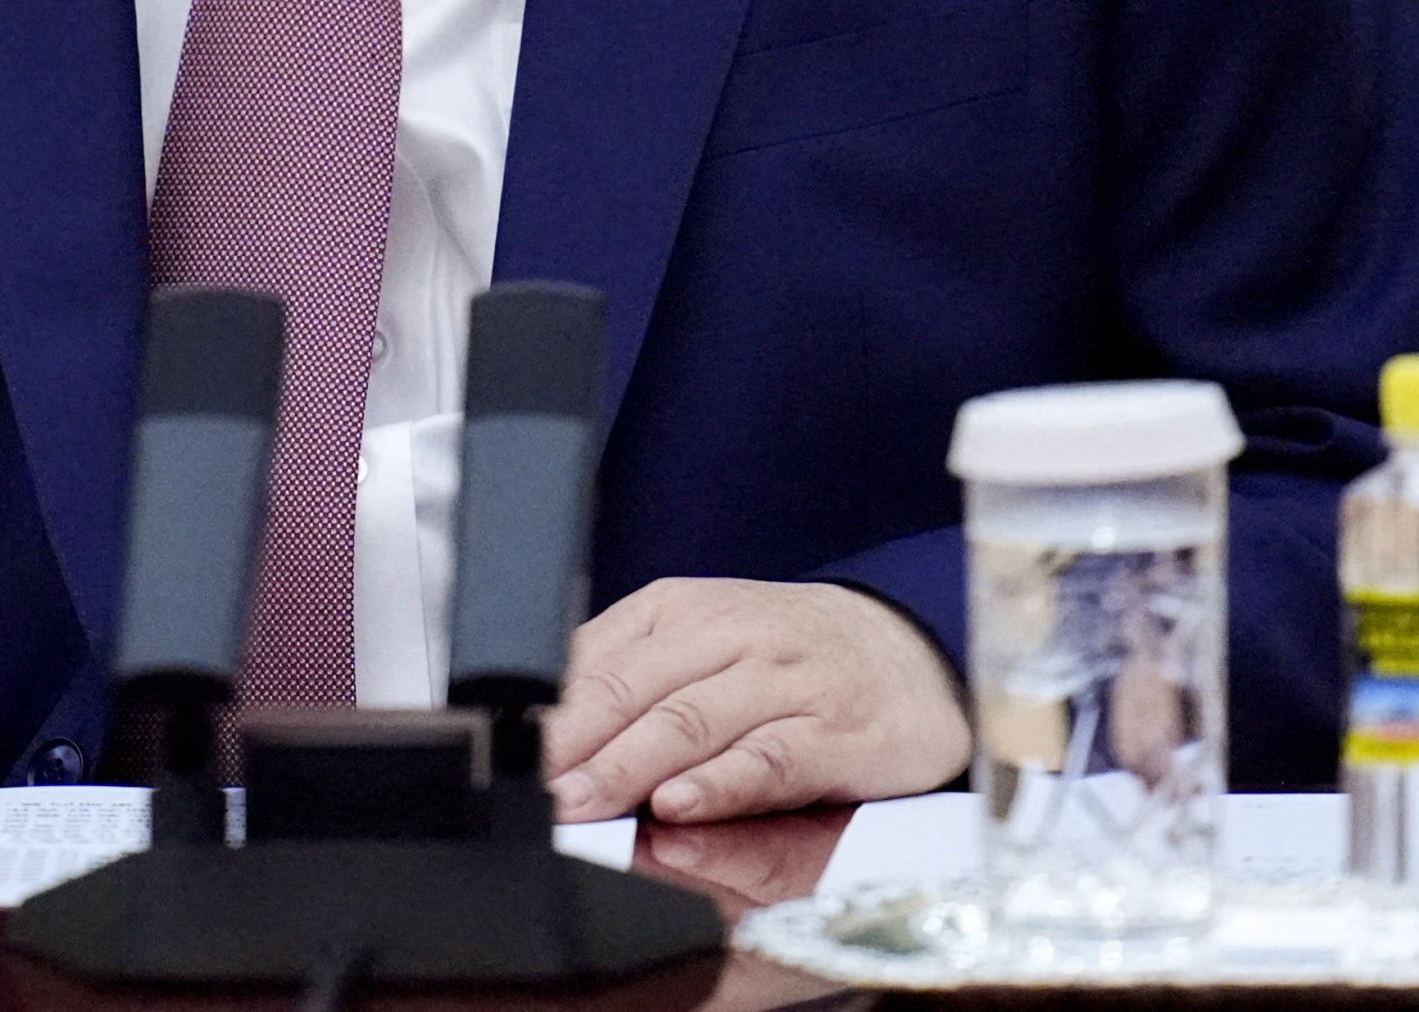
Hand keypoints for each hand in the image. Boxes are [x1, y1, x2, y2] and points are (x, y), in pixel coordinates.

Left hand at [543, 578, 969, 823]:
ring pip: (691, 722)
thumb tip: (545, 735)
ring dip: (627, 769)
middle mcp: (731, 635)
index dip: (548, 720)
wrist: (908, 655)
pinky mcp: (833, 731)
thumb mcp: (701, 647)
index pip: (598, 663)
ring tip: (581, 806)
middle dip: (574, 750)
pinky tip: (677, 806)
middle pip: (635, 692)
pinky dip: (720, 783)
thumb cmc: (787, 659)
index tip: (510, 765)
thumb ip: (628, 681)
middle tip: (531, 797)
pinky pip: (768, 757)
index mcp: (681, 612)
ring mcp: (785, 680)